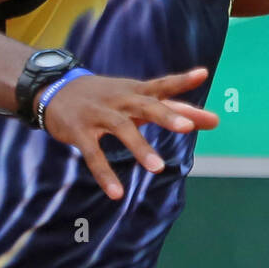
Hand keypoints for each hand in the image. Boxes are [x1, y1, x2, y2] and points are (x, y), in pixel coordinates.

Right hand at [37, 67, 219, 198]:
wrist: (55, 89)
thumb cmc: (108, 97)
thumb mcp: (138, 98)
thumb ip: (176, 110)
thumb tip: (213, 120)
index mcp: (136, 91)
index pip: (162, 84)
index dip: (182, 80)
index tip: (203, 74)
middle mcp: (120, 100)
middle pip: (146, 105)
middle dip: (167, 115)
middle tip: (188, 127)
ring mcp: (99, 114)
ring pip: (122, 129)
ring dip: (140, 148)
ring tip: (158, 168)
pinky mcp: (80, 132)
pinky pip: (94, 155)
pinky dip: (105, 174)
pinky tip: (117, 193)